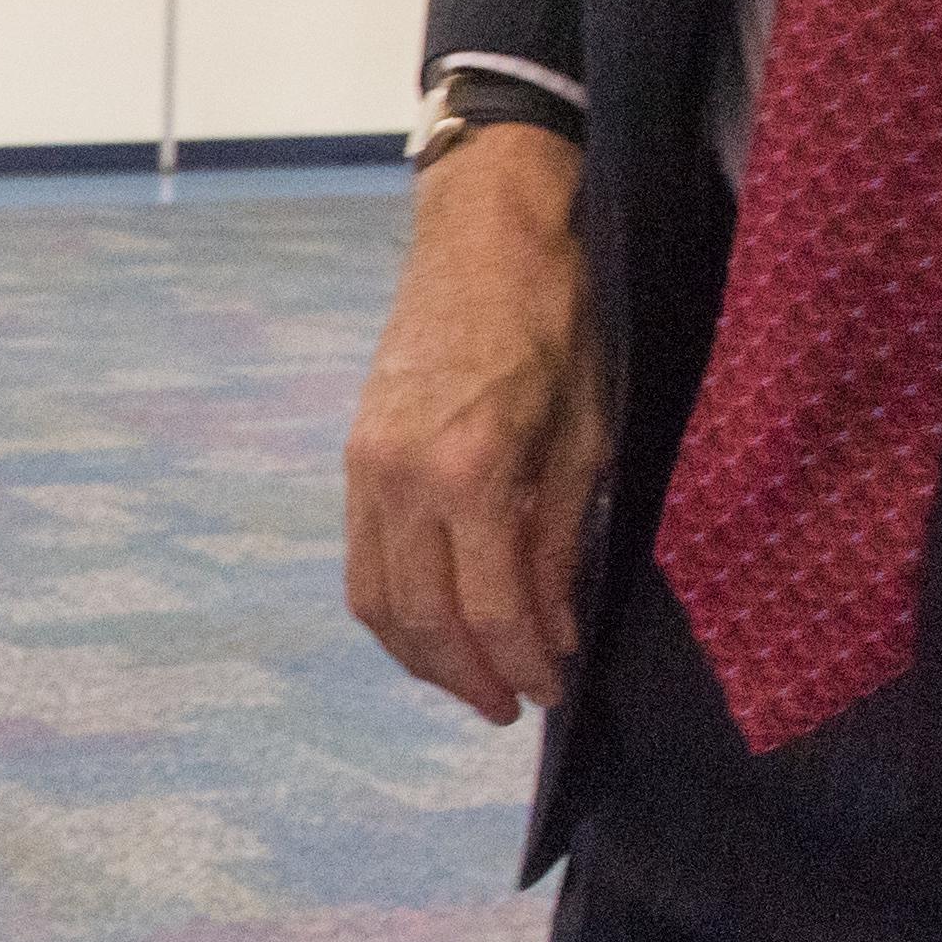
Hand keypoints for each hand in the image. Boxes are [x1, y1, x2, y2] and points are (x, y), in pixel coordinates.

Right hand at [343, 119, 607, 725]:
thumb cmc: (557, 321)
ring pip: (377, 602)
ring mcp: (367, 469)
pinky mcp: (356, 457)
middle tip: (513, 706)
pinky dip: (396, 608)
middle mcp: (402, 481)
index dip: (525, 666)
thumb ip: (560, 540)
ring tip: (471, 680)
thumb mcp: (585, 434)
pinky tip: (436, 622)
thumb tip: (554, 629)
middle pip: (423, 621)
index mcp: (471, 473)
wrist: (485, 234)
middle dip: (469, 677)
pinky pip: (363, 560)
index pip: (491, 611)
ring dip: (422, 657)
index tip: (556, 693)